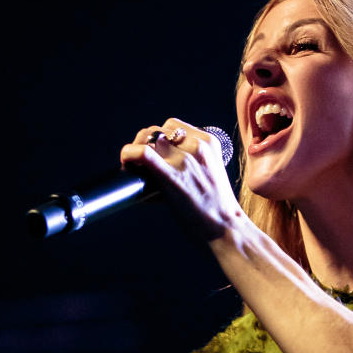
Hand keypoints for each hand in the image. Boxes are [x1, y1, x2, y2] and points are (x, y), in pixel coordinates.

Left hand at [120, 118, 242, 240]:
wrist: (226, 226)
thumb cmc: (216, 205)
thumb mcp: (211, 170)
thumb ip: (193, 158)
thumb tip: (161, 157)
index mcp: (209, 142)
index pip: (173, 125)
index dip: (158, 136)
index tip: (154, 151)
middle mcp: (197, 147)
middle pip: (159, 130)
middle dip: (145, 142)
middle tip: (140, 161)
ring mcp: (185, 160)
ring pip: (150, 139)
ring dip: (137, 150)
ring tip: (135, 167)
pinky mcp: (172, 176)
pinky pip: (144, 154)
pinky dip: (130, 154)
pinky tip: (126, 162)